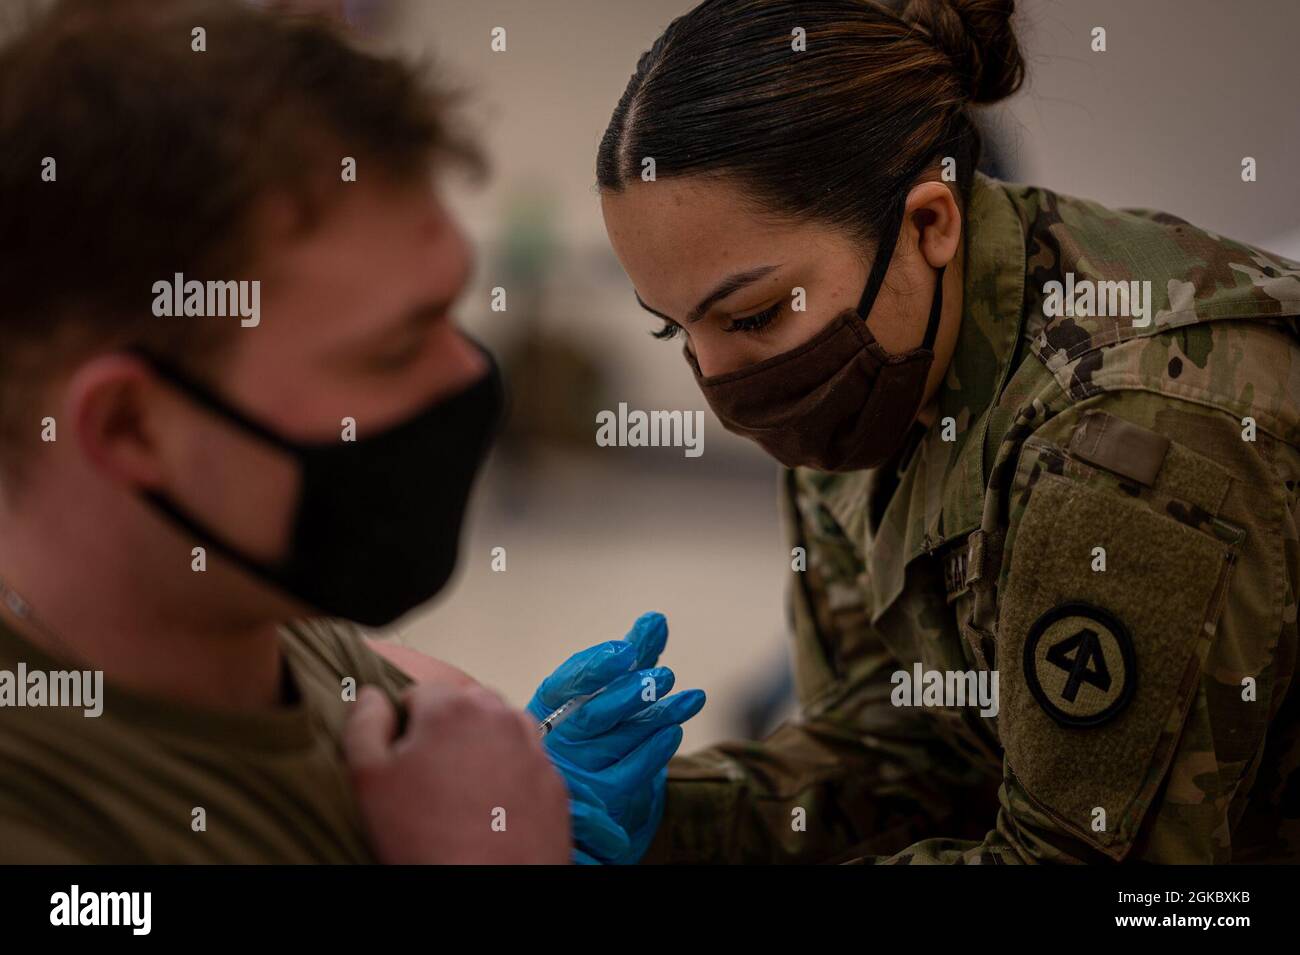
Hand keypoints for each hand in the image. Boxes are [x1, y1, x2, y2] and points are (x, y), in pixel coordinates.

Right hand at [344, 683, 569, 863]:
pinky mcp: (552, 779)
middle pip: (462, 705)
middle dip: (444, 731)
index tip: (402, 760)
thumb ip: (365, 724)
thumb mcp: (369, 779)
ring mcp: (532, 747)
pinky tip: (489, 805)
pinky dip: (509, 773)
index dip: (404, 726)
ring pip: (497, 729)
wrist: (489, 885)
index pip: (418, 692)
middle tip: (429, 779)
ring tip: (459, 792)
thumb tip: (372, 696)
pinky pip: (525, 760)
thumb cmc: (428, 839)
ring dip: (479, 747)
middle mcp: (499, 716)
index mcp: (452, 706)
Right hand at [528, 612, 705, 863]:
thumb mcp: (613, 684)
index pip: (564, 683)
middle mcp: (557, 738)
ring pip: (618, 741)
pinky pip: (629, 773)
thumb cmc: (600, 720)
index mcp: (548, 704)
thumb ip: (634, 652)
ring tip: (691, 698)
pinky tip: (676, 730)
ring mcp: (576, 770)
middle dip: (630, 694)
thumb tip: (658, 619)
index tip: (626, 651)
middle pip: (593, 715)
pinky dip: (654, 751)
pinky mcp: (599, 797)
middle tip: (666, 676)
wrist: (593, 783)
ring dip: (657, 718)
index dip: (594, 668)